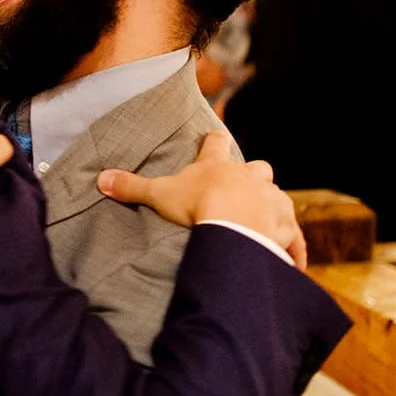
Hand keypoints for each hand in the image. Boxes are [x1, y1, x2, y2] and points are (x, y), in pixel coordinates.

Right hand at [97, 132, 307, 269]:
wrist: (233, 224)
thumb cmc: (196, 205)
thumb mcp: (158, 194)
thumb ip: (131, 186)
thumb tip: (100, 179)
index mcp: (218, 167)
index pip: (216, 144)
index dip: (215, 140)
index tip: (216, 135)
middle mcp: (249, 178)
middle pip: (258, 168)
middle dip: (254, 176)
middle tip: (246, 188)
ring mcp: (271, 199)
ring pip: (279, 198)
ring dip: (274, 208)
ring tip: (267, 224)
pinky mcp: (284, 225)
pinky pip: (293, 236)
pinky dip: (293, 246)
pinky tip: (294, 260)